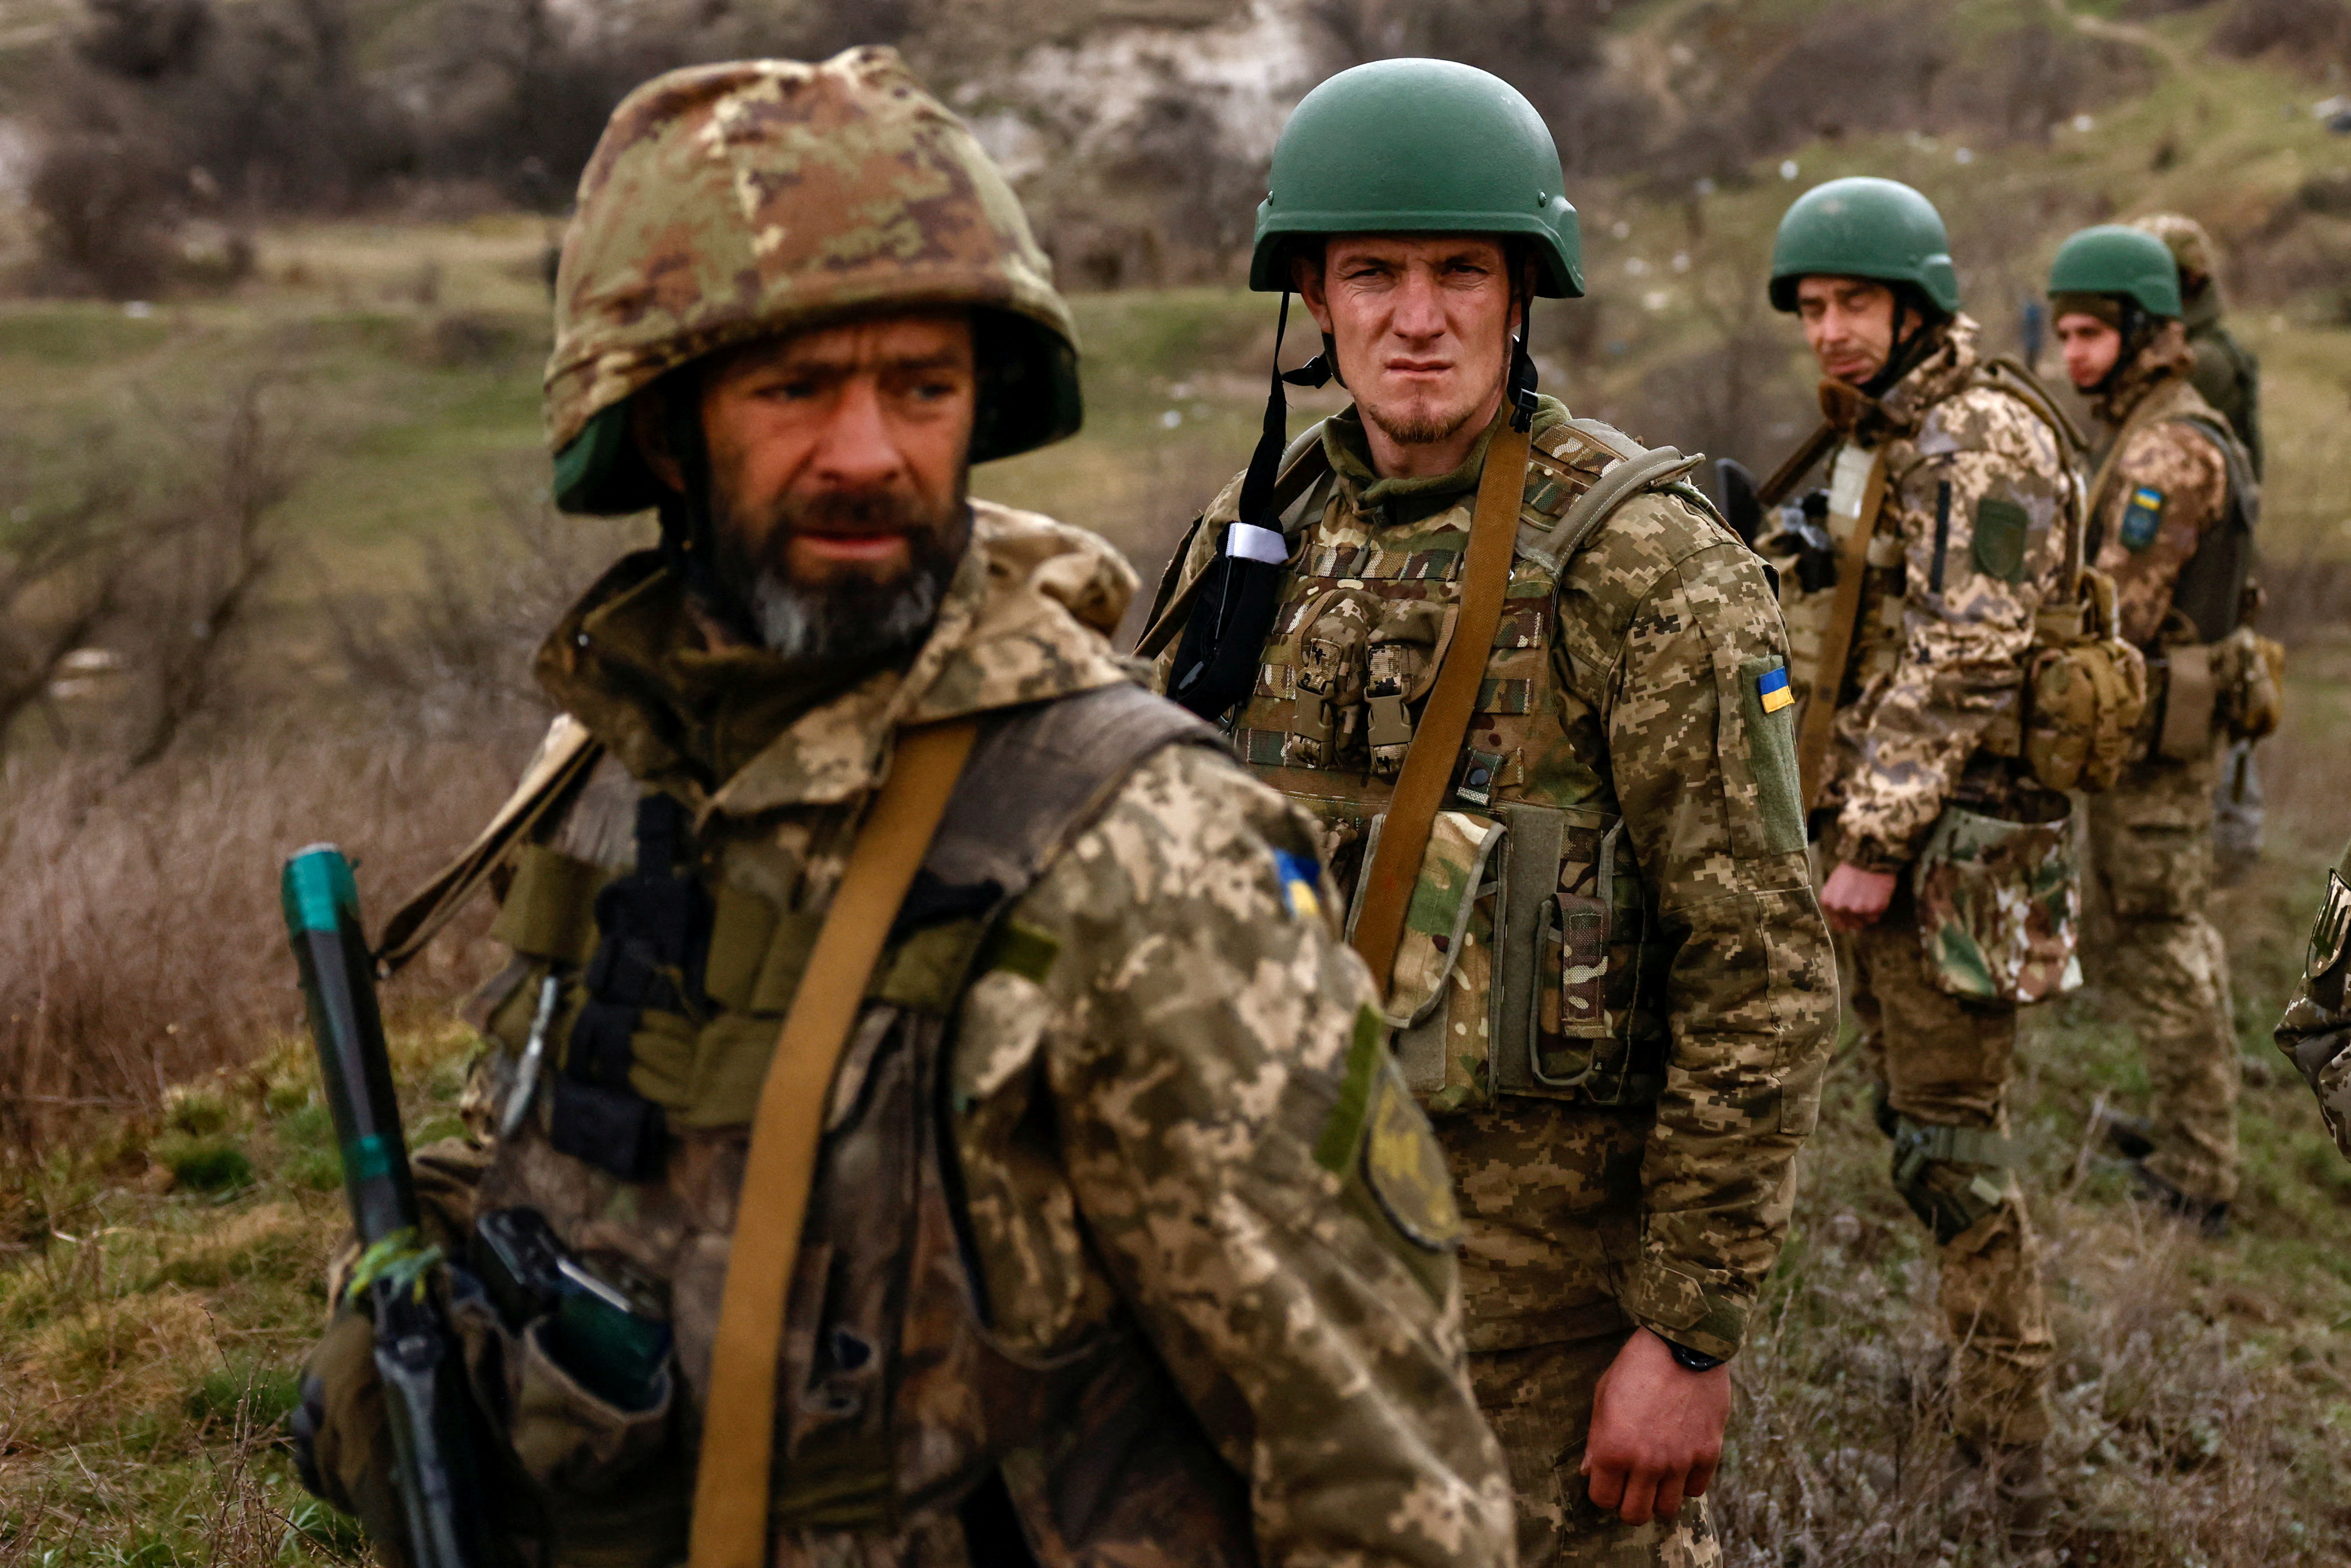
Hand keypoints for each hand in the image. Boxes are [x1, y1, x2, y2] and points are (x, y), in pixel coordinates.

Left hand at [1581, 1329, 1729, 1525]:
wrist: (1682, 1344)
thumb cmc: (1635, 1367)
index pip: (1602, 1500)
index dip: (1604, 1491)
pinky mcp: (1708, 1454)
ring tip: (1656, 1478)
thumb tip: (1589, 1471)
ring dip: (1658, 1498)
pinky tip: (1680, 1462)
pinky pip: (1695, 1490)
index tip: (1609, 1479)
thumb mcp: (1603, 1397)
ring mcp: (1679, 1461)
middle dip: (1629, 1504)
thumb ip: (1595, 1440)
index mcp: (1612, 1450)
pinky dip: (1686, 1483)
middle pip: (1635, 1514)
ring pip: (1667, 1510)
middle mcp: (1646, 1463)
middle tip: (1632, 1486)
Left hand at [1819, 862, 1897, 932]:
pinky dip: (1877, 909)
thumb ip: (1834, 904)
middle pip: (1852, 926)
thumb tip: (1839, 924)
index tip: (1853, 916)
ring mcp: (1857, 909)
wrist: (1868, 858)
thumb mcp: (1833, 886)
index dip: (1846, 922)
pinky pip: (1875, 917)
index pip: (1837, 926)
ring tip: (1868, 897)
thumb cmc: (1851, 870)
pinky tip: (1875, 896)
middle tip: (1863, 902)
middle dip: (1858, 918)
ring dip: (1868, 914)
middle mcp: (1840, 908)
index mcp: (1828, 902)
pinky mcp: (1873, 909)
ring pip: (1865, 922)